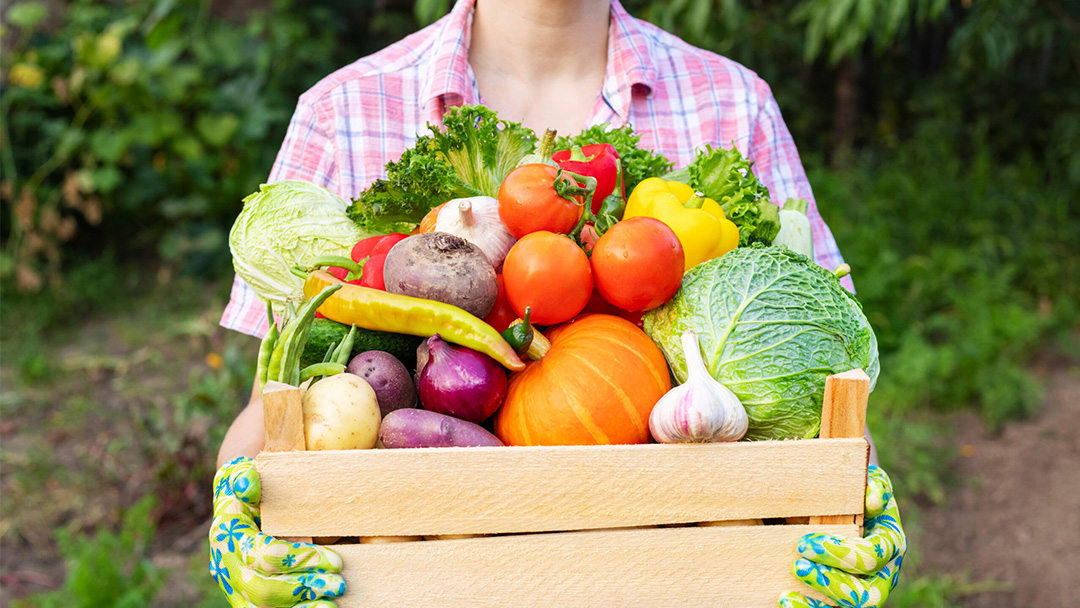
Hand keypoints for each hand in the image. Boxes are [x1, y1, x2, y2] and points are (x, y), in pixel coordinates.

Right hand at [210, 457, 345, 606]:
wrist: (234, 507)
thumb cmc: (246, 489)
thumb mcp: (242, 476)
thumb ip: (245, 479)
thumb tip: (248, 483)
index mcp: (227, 537)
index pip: (263, 556)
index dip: (299, 560)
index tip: (336, 559)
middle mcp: (227, 567)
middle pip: (262, 589)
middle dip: (302, 588)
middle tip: (339, 583)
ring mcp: (235, 587)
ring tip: (331, 604)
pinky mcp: (246, 599)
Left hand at [780, 465, 906, 607]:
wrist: (846, 503)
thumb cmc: (856, 491)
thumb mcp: (867, 481)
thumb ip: (873, 484)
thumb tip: (871, 498)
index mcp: (890, 544)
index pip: (872, 557)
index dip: (841, 554)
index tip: (805, 542)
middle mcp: (883, 574)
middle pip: (867, 594)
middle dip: (829, 580)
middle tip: (797, 563)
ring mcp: (865, 590)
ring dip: (817, 600)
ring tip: (789, 583)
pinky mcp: (845, 599)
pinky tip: (784, 598)